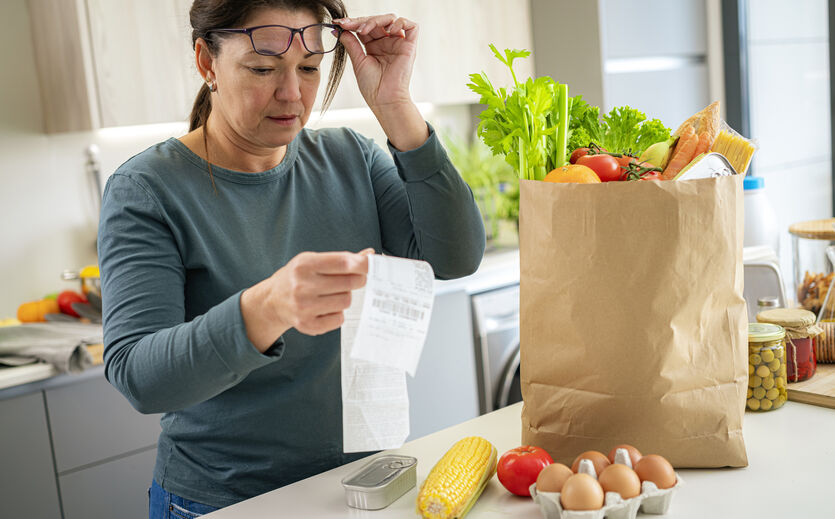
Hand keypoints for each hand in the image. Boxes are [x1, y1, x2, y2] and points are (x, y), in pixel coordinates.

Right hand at [241, 249, 372, 350]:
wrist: (272, 300)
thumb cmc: (296, 278)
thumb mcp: (312, 261)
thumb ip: (340, 259)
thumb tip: (369, 254)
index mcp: (304, 265)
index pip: (343, 263)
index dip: (362, 264)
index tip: (372, 265)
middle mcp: (302, 286)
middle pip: (349, 283)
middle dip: (357, 280)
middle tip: (353, 279)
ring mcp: (304, 307)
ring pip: (346, 301)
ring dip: (345, 297)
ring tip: (333, 294)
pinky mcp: (307, 325)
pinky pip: (339, 319)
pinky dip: (337, 313)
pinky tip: (326, 308)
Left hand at [334, 15, 428, 150]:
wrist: (384, 100)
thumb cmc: (373, 86)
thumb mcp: (358, 61)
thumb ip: (351, 43)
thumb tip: (339, 29)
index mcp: (374, 46)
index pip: (365, 27)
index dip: (353, 23)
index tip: (339, 23)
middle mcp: (387, 43)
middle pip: (377, 21)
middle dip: (361, 20)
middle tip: (347, 24)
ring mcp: (398, 43)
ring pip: (391, 19)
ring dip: (376, 20)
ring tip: (364, 30)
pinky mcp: (410, 46)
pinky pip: (411, 26)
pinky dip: (400, 23)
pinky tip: (388, 31)